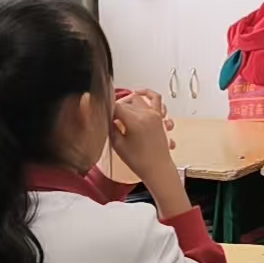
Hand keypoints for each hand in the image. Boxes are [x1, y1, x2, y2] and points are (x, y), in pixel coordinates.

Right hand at [113, 90, 189, 218]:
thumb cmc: (139, 161)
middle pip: (127, 102)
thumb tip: (108, 118)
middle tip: (110, 118)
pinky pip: (156, 99)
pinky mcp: (160, 117)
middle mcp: (146, 114)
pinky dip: (148, 94)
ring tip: (121, 110)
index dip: (107, 111)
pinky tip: (140, 94)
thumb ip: (111, 128)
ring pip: (138, 99)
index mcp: (135, 120)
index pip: (116, 107)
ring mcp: (155, 114)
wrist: (157, 168)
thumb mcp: (118, 145)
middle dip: (116, 108)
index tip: (103, 116)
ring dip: (128, 101)